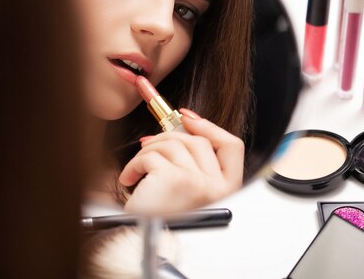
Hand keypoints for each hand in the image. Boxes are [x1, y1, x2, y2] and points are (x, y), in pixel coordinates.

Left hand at [118, 109, 243, 214]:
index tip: (188, 118)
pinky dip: (135, 162)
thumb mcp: (187, 190)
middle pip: (199, 140)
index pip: (232, 145)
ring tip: (138, 165)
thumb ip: (194, 163)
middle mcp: (219, 189)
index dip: (211, 126)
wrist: (143, 244)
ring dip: (149, 149)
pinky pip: (153, 155)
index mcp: (228, 191)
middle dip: (170, 136)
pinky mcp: (176, 180)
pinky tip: (130, 177)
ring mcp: (200, 184)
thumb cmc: (163, 221)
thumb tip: (184, 125)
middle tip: (149, 143)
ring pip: (175, 144)